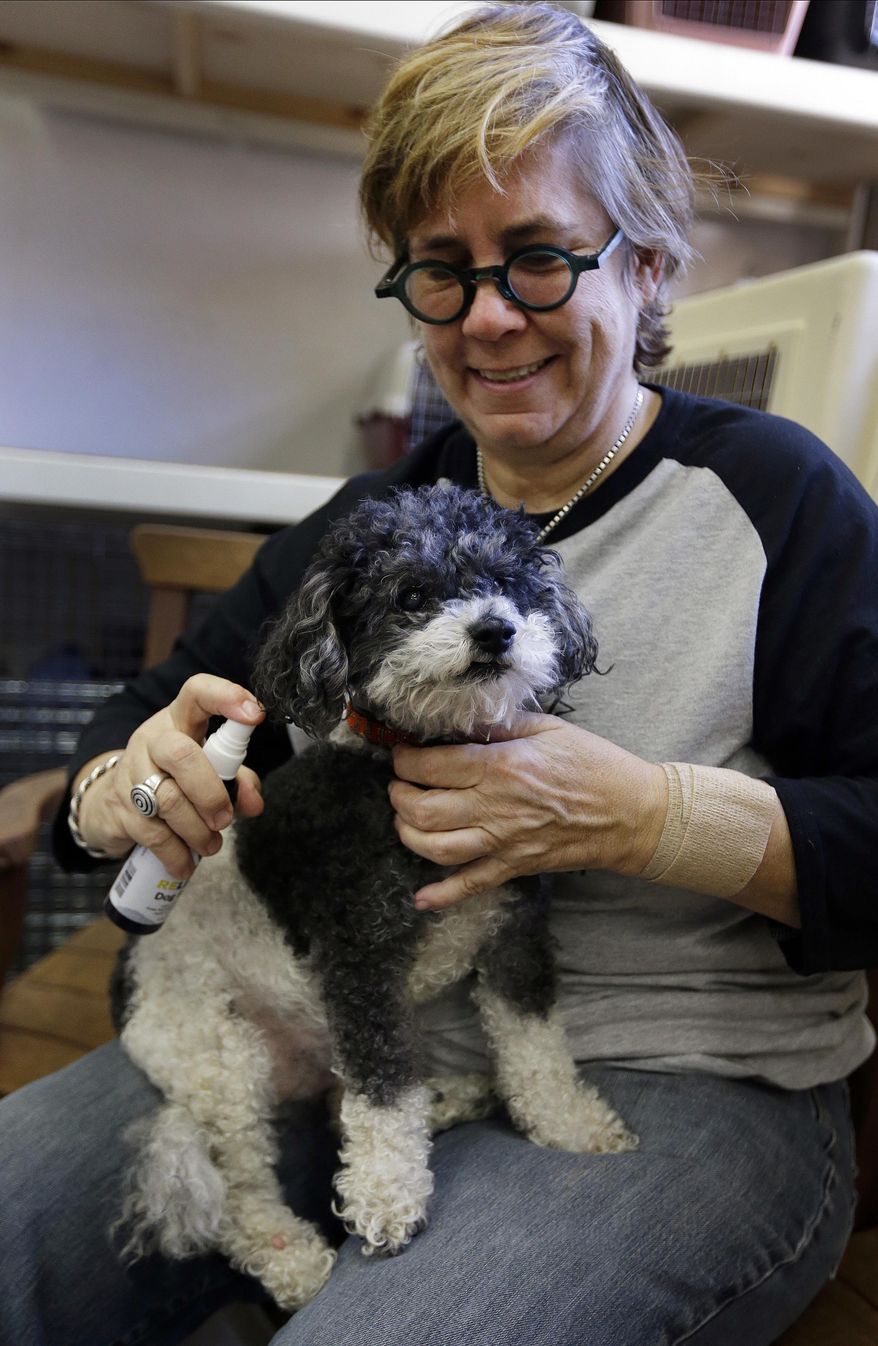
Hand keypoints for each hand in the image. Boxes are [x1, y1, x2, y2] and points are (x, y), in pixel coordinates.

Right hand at [74, 675, 264, 875]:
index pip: (197, 692)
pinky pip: (151, 833)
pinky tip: (187, 863)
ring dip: (196, 830)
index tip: (254, 715)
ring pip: (166, 800)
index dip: (225, 697)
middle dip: (210, 793)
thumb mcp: (209, 771)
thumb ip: (237, 781)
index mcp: (180, 719)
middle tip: (225, 819)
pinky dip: (176, 853)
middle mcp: (152, 739)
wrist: (111, 802)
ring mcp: (131, 771)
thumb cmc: (174, 779)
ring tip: (211, 845)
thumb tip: (254, 803)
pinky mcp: (119, 806)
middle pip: (180, 755)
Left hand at [388, 713, 666, 908]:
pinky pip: (471, 885)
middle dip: (399, 796)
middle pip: (423, 809)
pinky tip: (421, 898)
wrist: (632, 813)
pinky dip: (442, 895)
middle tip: (398, 786)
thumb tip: (461, 719)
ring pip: (435, 847)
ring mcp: (504, 841)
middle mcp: (495, 806)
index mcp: (501, 765)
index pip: (432, 766)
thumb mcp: (547, 728)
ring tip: (405, 819)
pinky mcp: (515, 866)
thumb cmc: (594, 765)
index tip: (401, 754)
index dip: (405, 760)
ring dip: (409, 835)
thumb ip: (500, 723)